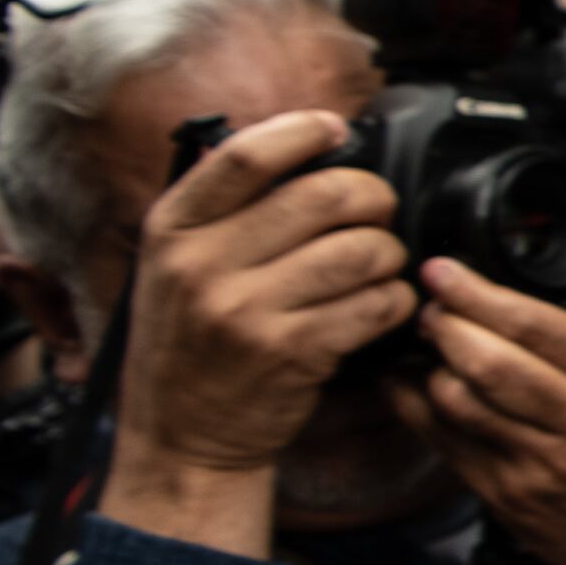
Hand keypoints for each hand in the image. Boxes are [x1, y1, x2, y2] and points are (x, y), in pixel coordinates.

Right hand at [109, 111, 413, 493]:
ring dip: (389, 254)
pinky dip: (393, 301)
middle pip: (324, 196)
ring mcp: (245, 310)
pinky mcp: (291, 352)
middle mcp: (201, 265)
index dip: (301, 131)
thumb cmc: (191, 341)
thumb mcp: (174, 265)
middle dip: (371, 198)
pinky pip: (374, 305)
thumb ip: (221, 210)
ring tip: (379, 266)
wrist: (181, 435)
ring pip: (360, 250)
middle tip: (377, 213)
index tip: (334, 129)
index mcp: (172, 229)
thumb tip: (291, 143)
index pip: (244, 156)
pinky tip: (381, 306)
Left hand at [396, 256, 565, 564]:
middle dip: (446, 324)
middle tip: (429, 305)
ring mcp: (544, 465)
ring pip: (460, 402)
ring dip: (430, 365)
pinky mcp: (510, 498)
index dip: (480, 294)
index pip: (540, 325)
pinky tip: (414, 386)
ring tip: (426, 343)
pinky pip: (447, 443)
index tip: (445, 271)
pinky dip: (420, 408)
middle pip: (491, 363)